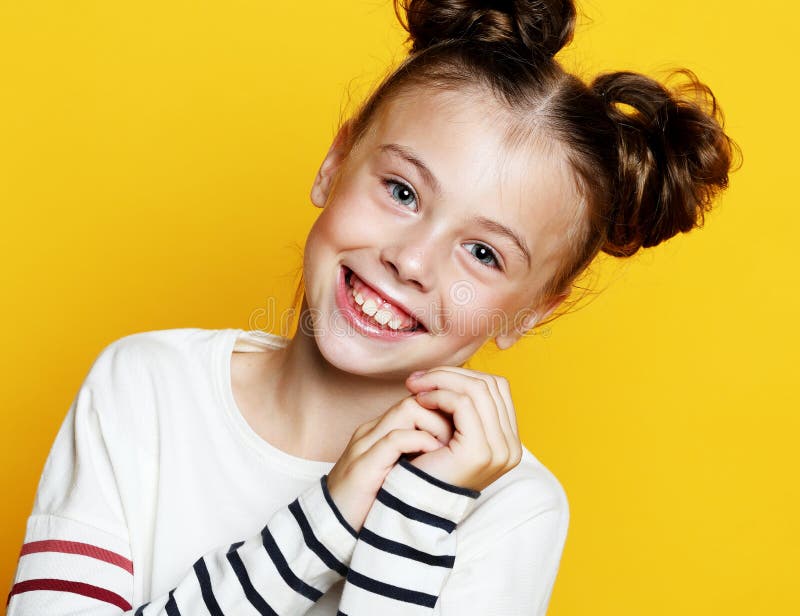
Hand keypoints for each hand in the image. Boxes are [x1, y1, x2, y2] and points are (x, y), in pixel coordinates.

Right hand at [326, 394, 454, 532]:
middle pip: (415, 400)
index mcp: (378, 433)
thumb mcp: (393, 471)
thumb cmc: (365, 503)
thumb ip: (412, 455)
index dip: (444, 412)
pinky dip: (420, 442)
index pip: (418, 401)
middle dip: (445, 415)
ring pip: (407, 410)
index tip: (462, 432)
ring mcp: (365, 447)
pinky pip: (394, 440)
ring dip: (437, 426)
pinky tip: (435, 455)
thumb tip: (448, 447)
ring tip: (448, 448)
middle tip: (460, 439)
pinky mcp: (363, 468)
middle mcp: (371, 433)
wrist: (329, 530)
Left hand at [403, 366, 522, 492]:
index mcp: (509, 440)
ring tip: (416, 387)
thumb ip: (464, 407)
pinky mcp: (480, 451)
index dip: (463, 374)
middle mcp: (511, 447)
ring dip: (441, 381)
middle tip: (418, 378)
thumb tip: (457, 373)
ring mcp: (499, 450)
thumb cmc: (427, 465)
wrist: (413, 502)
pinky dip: (440, 394)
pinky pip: (463, 404)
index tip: (431, 378)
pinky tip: (420, 400)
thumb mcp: (453, 432)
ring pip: (477, 389)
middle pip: (489, 384)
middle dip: (450, 374)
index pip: (496, 387)